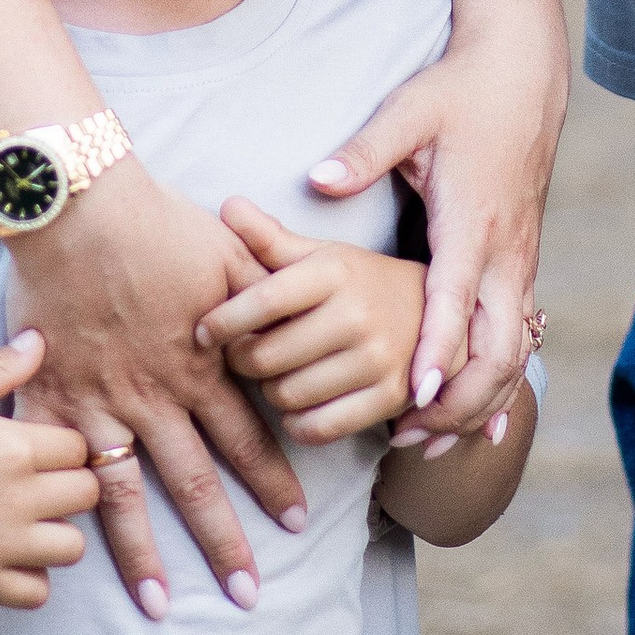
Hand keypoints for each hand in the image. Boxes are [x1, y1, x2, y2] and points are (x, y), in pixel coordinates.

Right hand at [0, 331, 98, 608]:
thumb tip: (39, 341)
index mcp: (15, 445)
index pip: (80, 447)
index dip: (65, 446)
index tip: (43, 449)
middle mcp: (18, 497)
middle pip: (87, 495)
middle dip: (72, 486)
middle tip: (43, 484)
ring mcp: (2, 545)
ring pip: (73, 549)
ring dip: (59, 534)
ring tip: (32, 523)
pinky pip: (38, 593)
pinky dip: (32, 579)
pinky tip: (10, 557)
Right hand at [14, 155, 309, 618]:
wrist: (79, 209)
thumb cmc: (156, 222)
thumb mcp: (228, 252)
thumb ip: (265, 294)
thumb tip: (300, 325)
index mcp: (200, 364)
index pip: (247, 439)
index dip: (273, 482)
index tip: (296, 522)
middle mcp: (154, 397)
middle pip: (195, 482)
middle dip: (223, 542)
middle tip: (248, 594)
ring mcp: (98, 404)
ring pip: (126, 494)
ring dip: (145, 554)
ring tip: (160, 606)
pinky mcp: (49, 398)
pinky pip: (59, 466)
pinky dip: (67, 508)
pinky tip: (70, 551)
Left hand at [197, 202, 426, 439]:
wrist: (434, 313)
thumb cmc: (360, 282)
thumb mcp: (321, 255)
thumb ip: (270, 238)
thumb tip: (227, 205)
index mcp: (335, 271)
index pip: (264, 300)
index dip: (223, 320)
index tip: (201, 331)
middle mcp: (358, 313)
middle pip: (267, 356)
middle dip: (242, 360)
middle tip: (243, 354)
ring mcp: (377, 358)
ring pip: (287, 395)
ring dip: (270, 391)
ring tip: (276, 374)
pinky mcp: (389, 397)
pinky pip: (317, 428)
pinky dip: (296, 422)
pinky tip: (299, 402)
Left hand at [309, 14, 561, 452]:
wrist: (524, 73)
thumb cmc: (460, 92)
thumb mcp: (410, 111)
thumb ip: (365, 151)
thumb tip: (318, 179)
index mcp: (473, 219)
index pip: (457, 298)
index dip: (439, 351)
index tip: (415, 398)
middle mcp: (503, 251)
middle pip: (497, 346)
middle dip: (461, 401)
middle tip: (410, 434)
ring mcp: (519, 261)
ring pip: (513, 353)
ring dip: (477, 402)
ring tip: (427, 441)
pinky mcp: (521, 264)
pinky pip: (518, 338)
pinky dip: (499, 385)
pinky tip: (480, 426)